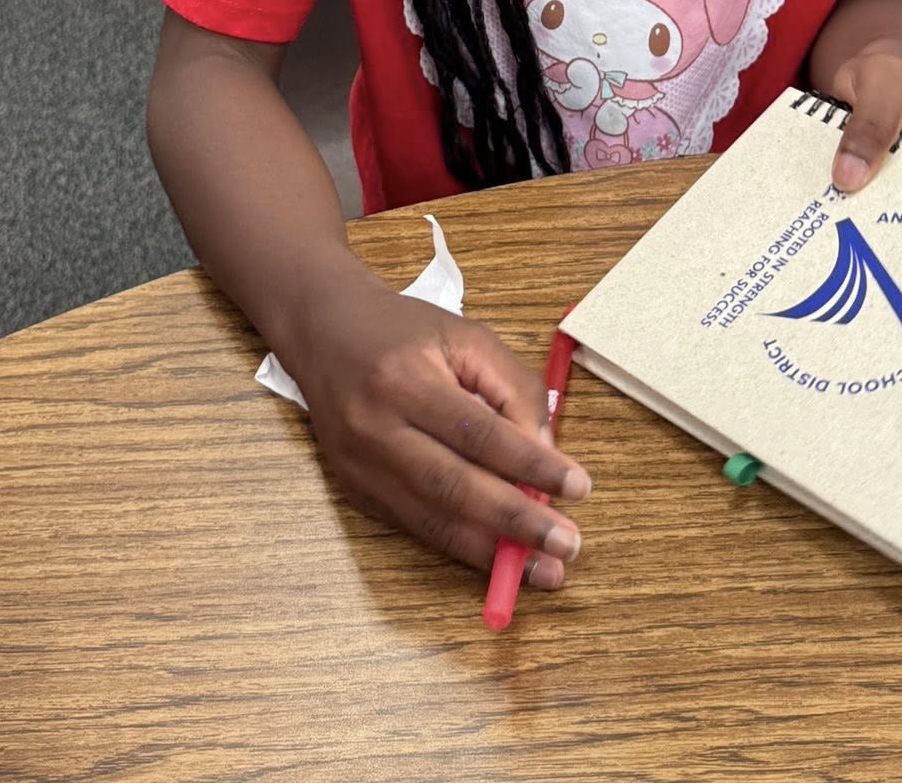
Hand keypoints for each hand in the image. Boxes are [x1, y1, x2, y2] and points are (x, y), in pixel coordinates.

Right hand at [289, 268, 590, 589]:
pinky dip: (460, 546)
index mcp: (404, 379)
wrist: (323, 331)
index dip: (531, 466)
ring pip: (432, 521)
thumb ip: (511, 389)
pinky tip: (498, 557)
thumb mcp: (466, 337)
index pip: (479, 434)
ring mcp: (359, 467)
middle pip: (453, 487)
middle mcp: (375, 428)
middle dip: (516, 523)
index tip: (578, 488)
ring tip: (542, 569)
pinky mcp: (354, 492)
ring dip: (492, 552)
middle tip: (567, 545)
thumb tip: (546, 454)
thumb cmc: (403, 331)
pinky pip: (415, 527)